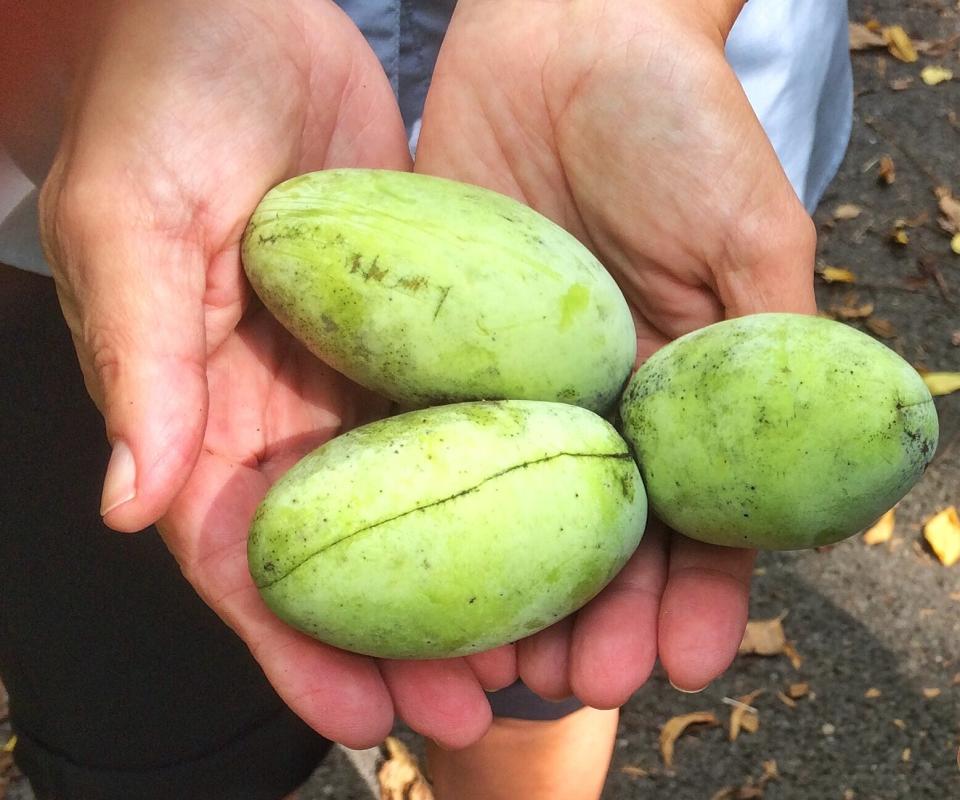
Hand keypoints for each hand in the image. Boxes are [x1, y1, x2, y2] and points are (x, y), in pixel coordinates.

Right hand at [34, 0, 513, 748]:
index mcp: (199, 409)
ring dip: (470, 578)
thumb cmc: (159, 104)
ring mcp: (357, 369)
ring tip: (537, 651)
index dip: (297, 645)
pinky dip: (504, 475)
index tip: (366, 716)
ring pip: (418, 497)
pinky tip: (561, 524)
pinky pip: (466, 409)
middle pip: (350, 550)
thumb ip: (138, 364)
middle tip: (477, 711)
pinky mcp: (422, 323)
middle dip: (402, 641)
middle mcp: (283, 408)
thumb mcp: (131, 224)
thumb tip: (130, 510)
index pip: (244, 557)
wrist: (237, 13)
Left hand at [416, 0, 816, 701]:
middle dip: (595, 615)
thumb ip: (767, 341)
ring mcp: (508, 378)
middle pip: (592, 531)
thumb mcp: (747, 228)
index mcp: (676, 389)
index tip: (684, 661)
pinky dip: (425, 500)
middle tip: (583, 681)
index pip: (692, 515)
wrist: (565, 33)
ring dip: (510, 590)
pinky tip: (416, 564)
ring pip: (506, 504)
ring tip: (504, 663)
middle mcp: (591, 398)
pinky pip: (426, 430)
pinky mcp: (433, 342)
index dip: (694, 593)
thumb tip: (801, 461)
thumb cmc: (676, 120)